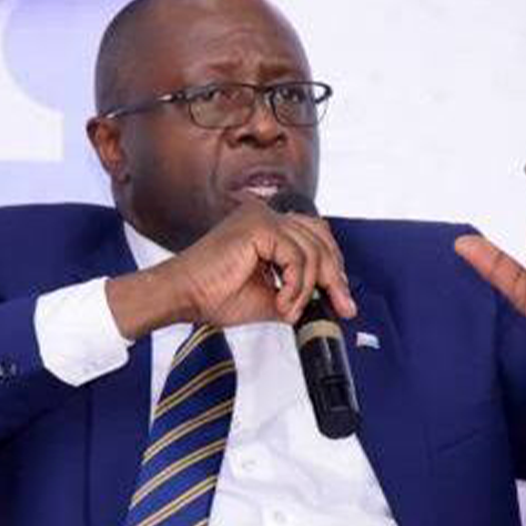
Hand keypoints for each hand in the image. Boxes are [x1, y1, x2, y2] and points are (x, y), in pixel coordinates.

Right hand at [107, 199, 356, 338]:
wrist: (183, 297)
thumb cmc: (211, 295)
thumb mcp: (267, 297)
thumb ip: (296, 293)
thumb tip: (325, 304)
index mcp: (265, 226)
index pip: (314, 234)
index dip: (333, 265)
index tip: (341, 298)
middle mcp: (265, 215)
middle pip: (320, 238)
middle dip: (335, 277)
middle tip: (342, 306)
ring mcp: (261, 217)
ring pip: (312, 250)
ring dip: (308, 288)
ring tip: (291, 310)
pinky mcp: (258, 227)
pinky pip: (296, 257)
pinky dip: (296, 285)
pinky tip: (283, 302)